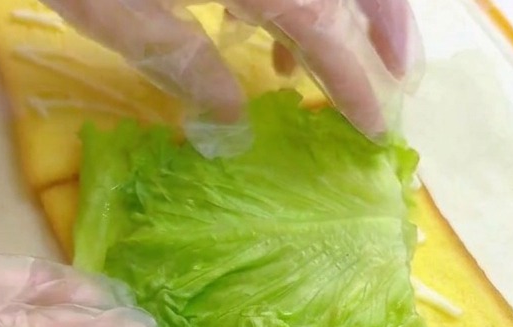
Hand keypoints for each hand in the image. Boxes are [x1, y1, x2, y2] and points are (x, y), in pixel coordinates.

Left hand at [43, 0, 421, 137]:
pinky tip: (257, 18)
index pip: (326, 30)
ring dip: (340, 3)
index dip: (355, 83)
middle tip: (401, 68)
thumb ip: (179, 60)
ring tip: (320, 61)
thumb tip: (231, 118)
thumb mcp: (111, 7)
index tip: (375, 128)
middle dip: (385, 18)